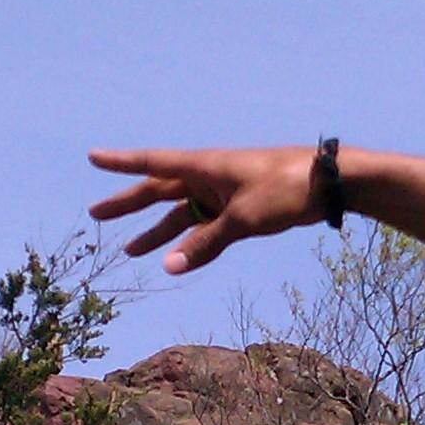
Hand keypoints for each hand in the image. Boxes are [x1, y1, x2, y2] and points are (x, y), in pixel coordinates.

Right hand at [86, 146, 321, 274]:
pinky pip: (206, 225)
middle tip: (96, 215)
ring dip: (157, 230)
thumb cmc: (285, 189)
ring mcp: (224, 192)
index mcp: (204, 166)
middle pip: (160, 190)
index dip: (121, 163)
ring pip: (182, 212)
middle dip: (129, 203)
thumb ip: (206, 243)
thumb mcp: (243, 219)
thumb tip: (169, 267)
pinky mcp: (241, 207)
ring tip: (132, 250)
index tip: (93, 157)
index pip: (152, 163)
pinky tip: (177, 257)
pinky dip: (190, 240)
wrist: (330, 183)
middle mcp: (209, 176)